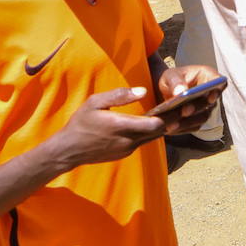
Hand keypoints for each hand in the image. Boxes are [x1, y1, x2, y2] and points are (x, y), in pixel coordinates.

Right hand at [49, 87, 166, 168]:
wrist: (68, 150)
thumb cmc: (81, 122)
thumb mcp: (96, 102)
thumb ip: (120, 95)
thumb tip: (144, 91)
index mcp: (122, 126)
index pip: (155, 124)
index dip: (167, 115)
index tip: (172, 104)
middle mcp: (128, 141)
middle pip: (158, 132)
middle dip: (168, 120)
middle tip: (177, 107)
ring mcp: (127, 149)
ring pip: (152, 138)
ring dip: (159, 127)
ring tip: (166, 113)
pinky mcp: (125, 154)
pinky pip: (142, 142)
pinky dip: (148, 133)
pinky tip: (149, 123)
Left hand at [155, 65, 224, 134]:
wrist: (167, 91)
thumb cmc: (172, 79)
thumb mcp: (170, 76)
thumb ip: (175, 82)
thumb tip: (180, 92)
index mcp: (208, 76)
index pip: (219, 82)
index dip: (217, 90)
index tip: (210, 98)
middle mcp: (211, 93)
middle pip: (209, 103)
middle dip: (196, 108)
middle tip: (184, 111)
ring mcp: (206, 108)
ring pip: (202, 117)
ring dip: (187, 122)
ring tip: (171, 125)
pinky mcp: (199, 120)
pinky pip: (193, 126)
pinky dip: (182, 128)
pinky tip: (169, 128)